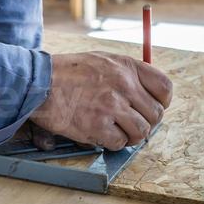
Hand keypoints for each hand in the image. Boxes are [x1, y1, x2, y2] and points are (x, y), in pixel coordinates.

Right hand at [30, 51, 172, 150]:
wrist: (39, 82)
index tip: (151, 106)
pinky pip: (120, 143)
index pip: (164, 87)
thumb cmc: (68, 72)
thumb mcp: (101, 60)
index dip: (161, 101)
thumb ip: (126, 73)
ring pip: (141, 132)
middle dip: (145, 122)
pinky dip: (112, 142)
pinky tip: (99, 132)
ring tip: (115, 129)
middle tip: (129, 122)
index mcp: (126, 66)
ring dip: (130, 135)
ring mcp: (111, 106)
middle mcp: (123, 84)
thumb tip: (148, 92)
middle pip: (156, 114)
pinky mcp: (98, 126)